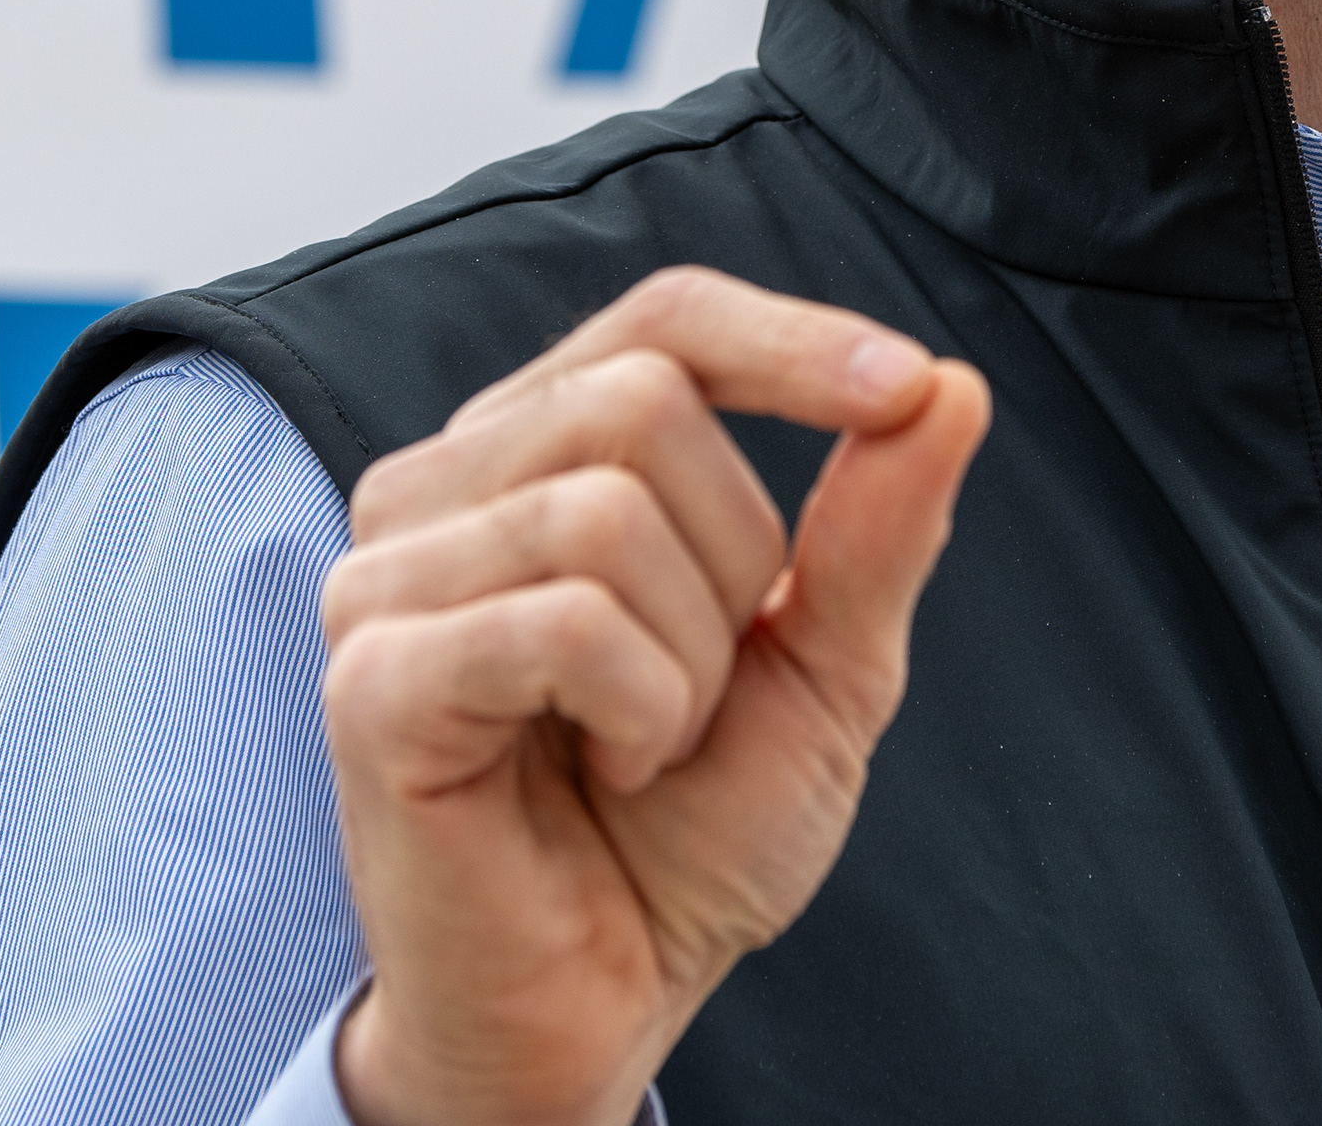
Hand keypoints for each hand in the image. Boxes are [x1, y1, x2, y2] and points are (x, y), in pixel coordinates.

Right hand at [317, 267, 990, 1125]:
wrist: (608, 1003)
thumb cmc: (690, 833)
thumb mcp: (826, 667)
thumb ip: (877, 528)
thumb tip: (952, 385)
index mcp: (540, 450)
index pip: (665, 318)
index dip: (792, 340)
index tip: (904, 394)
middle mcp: (441, 487)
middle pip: (645, 400)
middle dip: (735, 559)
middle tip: (697, 686)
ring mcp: (386, 580)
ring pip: (606, 511)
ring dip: (686, 659)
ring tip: (646, 741)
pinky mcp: (370, 682)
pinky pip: (562, 622)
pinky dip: (639, 707)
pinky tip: (611, 769)